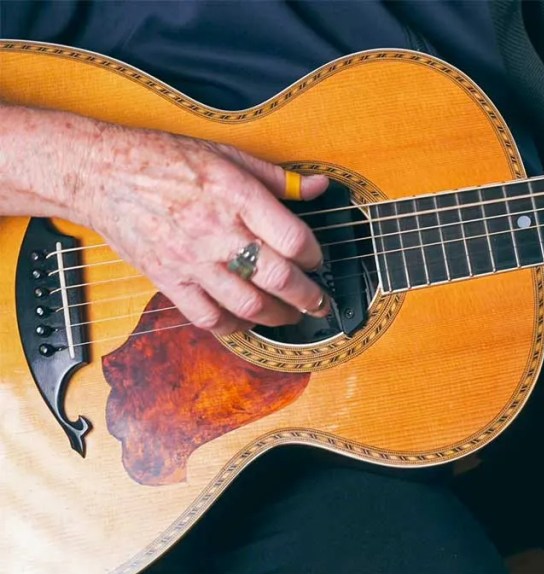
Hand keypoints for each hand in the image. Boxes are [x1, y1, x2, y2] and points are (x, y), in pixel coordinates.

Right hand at [78, 123, 330, 334]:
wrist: (102, 174)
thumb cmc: (165, 160)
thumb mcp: (227, 155)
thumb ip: (277, 177)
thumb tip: (320, 187)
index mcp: (237, 196)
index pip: (292, 239)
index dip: (313, 255)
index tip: (316, 259)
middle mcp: (217, 232)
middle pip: (277, 278)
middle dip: (308, 297)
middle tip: (318, 302)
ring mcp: (192, 260)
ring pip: (248, 304)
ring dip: (277, 316)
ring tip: (289, 315)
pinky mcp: (169, 280)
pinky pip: (207, 317)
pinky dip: (232, 326)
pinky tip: (244, 321)